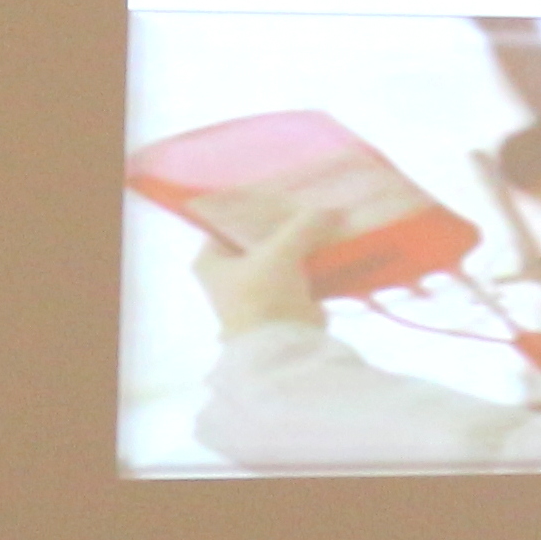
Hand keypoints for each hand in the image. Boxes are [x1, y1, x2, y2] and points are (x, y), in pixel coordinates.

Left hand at [193, 195, 347, 338]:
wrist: (283, 349)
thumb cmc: (264, 296)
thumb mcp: (281, 251)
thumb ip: (303, 225)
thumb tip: (331, 210)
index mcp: (209, 260)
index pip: (228, 220)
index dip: (253, 205)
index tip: (279, 190)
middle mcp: (226, 274)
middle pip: (256, 237)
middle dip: (281, 223)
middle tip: (305, 200)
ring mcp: (254, 290)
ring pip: (279, 255)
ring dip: (299, 243)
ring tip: (321, 217)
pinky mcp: (280, 303)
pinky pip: (296, 273)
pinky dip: (311, 262)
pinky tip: (330, 243)